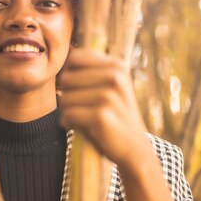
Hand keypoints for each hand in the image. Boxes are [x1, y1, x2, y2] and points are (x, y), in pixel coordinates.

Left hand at [59, 48, 148, 168]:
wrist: (134, 147)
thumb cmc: (116, 114)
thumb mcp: (114, 85)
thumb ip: (95, 69)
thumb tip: (69, 53)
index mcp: (117, 66)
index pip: (75, 57)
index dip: (70, 73)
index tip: (78, 88)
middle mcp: (115, 78)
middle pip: (66, 78)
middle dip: (67, 95)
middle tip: (81, 107)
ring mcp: (108, 97)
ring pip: (65, 98)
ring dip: (68, 111)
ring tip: (82, 118)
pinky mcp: (100, 116)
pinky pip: (68, 115)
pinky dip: (68, 123)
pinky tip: (79, 127)